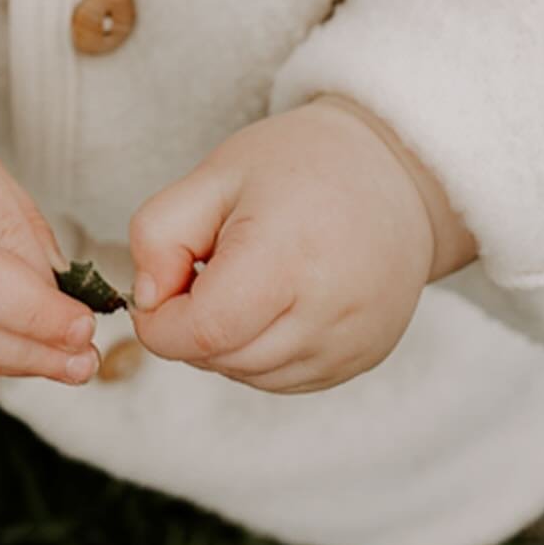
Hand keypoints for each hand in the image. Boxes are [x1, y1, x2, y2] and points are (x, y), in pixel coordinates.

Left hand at [125, 100, 436, 393]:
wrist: (396, 177)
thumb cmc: (302, 166)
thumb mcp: (215, 175)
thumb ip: (158, 234)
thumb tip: (147, 299)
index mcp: (286, 257)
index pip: (200, 333)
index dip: (160, 321)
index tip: (163, 285)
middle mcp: (325, 312)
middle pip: (219, 358)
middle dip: (189, 326)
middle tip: (207, 268)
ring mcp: (348, 345)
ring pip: (246, 375)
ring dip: (223, 340)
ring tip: (246, 278)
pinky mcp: (359, 360)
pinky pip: (281, 378)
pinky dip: (258, 350)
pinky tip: (273, 301)